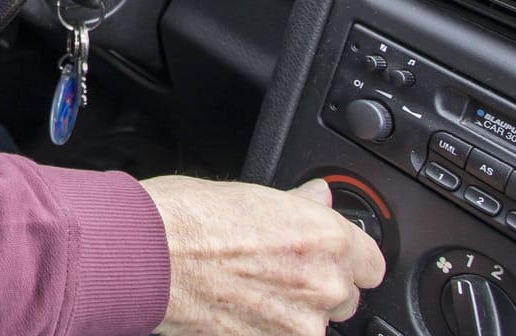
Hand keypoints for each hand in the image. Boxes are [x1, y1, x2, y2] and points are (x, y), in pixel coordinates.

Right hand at [144, 175, 385, 335]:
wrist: (143, 257)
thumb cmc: (183, 218)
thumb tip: (318, 197)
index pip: (371, 263)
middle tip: (272, 271)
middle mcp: (323, 285)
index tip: (325, 257)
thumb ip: (297, 205)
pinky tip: (235, 310)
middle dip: (316, 287)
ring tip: (246, 292)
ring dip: (290, 314)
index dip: (344, 258)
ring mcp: (299, 326)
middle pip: (344, 297)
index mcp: (326, 238)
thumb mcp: (247, 194)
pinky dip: (265, 330)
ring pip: (313, 325)